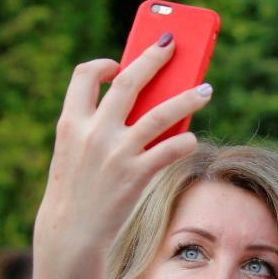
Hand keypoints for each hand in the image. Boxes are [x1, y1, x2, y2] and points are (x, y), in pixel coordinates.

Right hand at [33, 36, 212, 278]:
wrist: (71, 232)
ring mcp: (117, 153)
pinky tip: (192, 138)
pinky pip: (169, 149)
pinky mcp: (136, 175)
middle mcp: (94, 132)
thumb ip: (97, 128)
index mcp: (71, 123)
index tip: (118, 64)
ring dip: (188, 97)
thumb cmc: (77, 191)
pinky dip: (185, 141)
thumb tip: (141, 108)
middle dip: (153, 58)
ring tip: (206, 89)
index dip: (103, 65)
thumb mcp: (74, 153)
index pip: (84, 76)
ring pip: (161, 113)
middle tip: (171, 46)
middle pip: (129, 81)